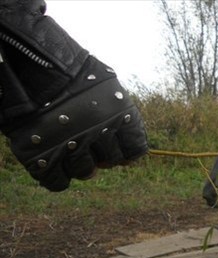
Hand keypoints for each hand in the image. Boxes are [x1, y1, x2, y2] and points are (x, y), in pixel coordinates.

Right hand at [5, 59, 147, 190]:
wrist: (31, 64)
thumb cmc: (72, 72)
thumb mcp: (107, 85)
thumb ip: (119, 113)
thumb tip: (130, 145)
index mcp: (120, 115)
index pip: (135, 148)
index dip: (128, 153)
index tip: (124, 155)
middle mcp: (99, 132)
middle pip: (110, 161)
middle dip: (104, 158)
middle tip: (92, 150)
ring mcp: (71, 145)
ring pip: (85, 172)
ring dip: (82, 168)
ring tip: (74, 156)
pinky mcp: (42, 156)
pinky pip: (57, 182)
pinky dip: (58, 179)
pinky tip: (56, 169)